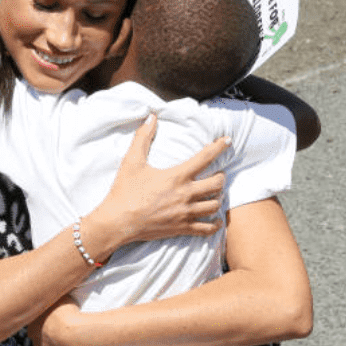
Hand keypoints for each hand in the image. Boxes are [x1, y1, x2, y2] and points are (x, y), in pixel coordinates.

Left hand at [28, 295, 81, 345]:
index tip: (54, 315)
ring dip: (51, 341)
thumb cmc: (66, 312)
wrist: (72, 332)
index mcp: (33, 317)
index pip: (35, 318)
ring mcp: (38, 345)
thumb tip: (56, 287)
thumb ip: (55, 294)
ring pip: (43, 344)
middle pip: (37, 331)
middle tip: (59, 325)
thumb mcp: (61, 295)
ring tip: (64, 336)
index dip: (45, 317)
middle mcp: (32, 333)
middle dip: (46, 329)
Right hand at [94, 113, 228, 244]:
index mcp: (177, 176)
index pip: (205, 158)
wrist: (118, 222)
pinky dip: (214, 224)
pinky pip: (207, 228)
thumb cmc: (125, 191)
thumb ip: (143, 137)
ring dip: (217, 198)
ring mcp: (185, 213)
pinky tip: (216, 220)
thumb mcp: (132, 161)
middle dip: (220, 177)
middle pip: (217, 183)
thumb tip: (151, 117)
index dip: (219, 147)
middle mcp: (186, 194)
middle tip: (217, 174)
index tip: (227, 141)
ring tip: (214, 194)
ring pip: (214, 205)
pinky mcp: (182, 228)